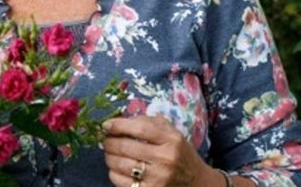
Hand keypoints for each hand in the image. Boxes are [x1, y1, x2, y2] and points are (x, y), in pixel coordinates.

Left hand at [102, 115, 220, 186]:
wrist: (195, 181)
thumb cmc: (178, 151)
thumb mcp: (170, 131)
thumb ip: (147, 121)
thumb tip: (118, 120)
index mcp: (171, 139)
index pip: (139, 128)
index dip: (118, 125)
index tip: (106, 125)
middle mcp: (165, 158)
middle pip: (125, 147)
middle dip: (109, 142)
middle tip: (105, 140)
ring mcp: (158, 178)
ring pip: (119, 164)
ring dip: (108, 156)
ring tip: (109, 153)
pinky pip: (120, 181)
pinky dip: (113, 172)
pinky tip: (116, 167)